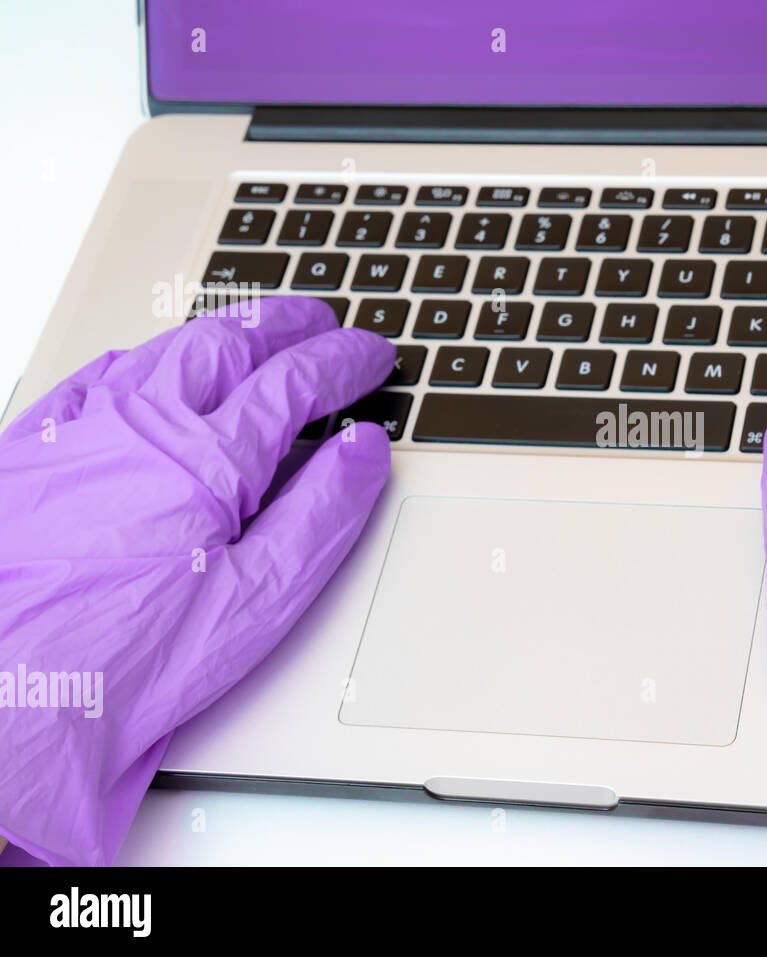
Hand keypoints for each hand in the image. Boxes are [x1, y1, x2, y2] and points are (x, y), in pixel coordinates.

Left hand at [0, 298, 393, 864]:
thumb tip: (363, 449)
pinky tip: (150, 365)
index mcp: (206, 458)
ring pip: (161, 351)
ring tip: (253, 331)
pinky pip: (93, 377)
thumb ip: (322, 515)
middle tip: (321, 323)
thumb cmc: (126, 664)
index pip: (293, 382)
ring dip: (219, 332)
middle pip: (227, 344)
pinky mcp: (30, 454)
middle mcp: (139, 424)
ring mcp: (79, 432)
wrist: (4, 701)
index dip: (342, 362)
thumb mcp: (258, 602)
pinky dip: (140, 358)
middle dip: (284, 326)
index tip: (371, 357)